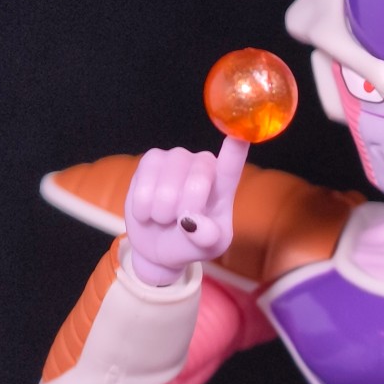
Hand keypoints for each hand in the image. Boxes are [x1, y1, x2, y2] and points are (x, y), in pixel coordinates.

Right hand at [123, 136, 247, 286]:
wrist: (158, 245)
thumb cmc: (190, 241)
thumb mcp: (207, 248)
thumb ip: (207, 238)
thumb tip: (193, 223)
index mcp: (224, 185)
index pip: (232, 165)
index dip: (236, 148)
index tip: (240, 135)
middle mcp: (203, 164)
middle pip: (198, 181)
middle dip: (186, 211)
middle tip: (180, 223)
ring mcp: (177, 158)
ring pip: (168, 186)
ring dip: (163, 212)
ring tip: (164, 218)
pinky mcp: (151, 160)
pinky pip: (144, 184)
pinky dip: (144, 207)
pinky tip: (147, 211)